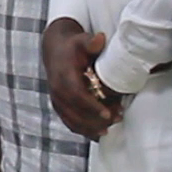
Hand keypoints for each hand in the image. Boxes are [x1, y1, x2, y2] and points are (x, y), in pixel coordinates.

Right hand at [41, 19, 122, 139]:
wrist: (55, 50)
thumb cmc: (72, 47)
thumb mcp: (81, 40)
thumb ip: (90, 41)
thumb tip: (100, 38)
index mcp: (62, 75)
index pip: (76, 95)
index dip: (91, 106)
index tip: (107, 114)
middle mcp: (56, 90)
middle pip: (74, 111)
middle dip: (94, 120)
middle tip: (116, 119)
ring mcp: (56, 99)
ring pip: (71, 120)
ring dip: (90, 127)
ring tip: (109, 129)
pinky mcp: (59, 106)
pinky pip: (69, 122)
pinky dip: (83, 129)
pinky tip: (98, 133)